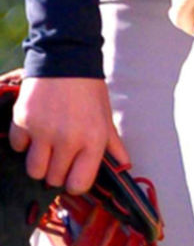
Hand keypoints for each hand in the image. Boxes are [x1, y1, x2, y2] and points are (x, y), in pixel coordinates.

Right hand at [10, 76, 125, 193]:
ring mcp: (43, 133)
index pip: (79, 184)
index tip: (73, 175)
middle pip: (54, 179)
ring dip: (39, 162)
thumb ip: (113, 145)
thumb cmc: (89, 91)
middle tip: (60, 156)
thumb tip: (124, 166)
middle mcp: (68, 140)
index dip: (75, 183)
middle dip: (56, 172)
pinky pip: (18, 148)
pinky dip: (23, 142)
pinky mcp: (22, 122)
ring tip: (46, 147)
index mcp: (93, 141)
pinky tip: (34, 129)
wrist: (66, 61)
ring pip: (34, 170)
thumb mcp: (105, 117)